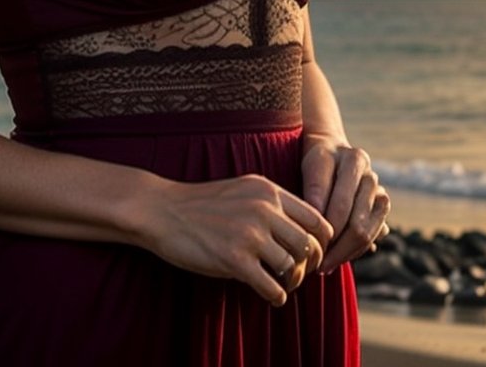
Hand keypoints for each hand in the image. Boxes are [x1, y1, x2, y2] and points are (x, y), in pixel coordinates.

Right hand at [138, 173, 333, 305]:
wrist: (163, 210)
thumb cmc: (203, 204)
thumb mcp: (244, 189)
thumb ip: (272, 204)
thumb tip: (303, 230)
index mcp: (268, 191)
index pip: (317, 219)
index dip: (322, 243)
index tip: (311, 255)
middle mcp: (264, 209)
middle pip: (310, 246)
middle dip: (308, 266)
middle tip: (297, 274)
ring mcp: (249, 234)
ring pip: (293, 267)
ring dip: (292, 282)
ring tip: (282, 285)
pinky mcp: (234, 260)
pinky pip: (272, 287)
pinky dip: (276, 297)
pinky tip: (270, 295)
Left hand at [301, 136, 389, 273]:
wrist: (333, 153)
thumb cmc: (318, 160)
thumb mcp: (312, 164)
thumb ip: (315, 186)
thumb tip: (319, 214)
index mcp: (356, 160)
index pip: (342, 205)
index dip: (326, 228)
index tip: (310, 245)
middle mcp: (372, 178)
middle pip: (358, 225)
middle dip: (337, 249)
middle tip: (318, 265)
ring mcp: (381, 195)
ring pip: (368, 235)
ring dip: (346, 254)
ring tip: (326, 265)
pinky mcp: (382, 211)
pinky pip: (372, 238)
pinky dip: (355, 251)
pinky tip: (337, 257)